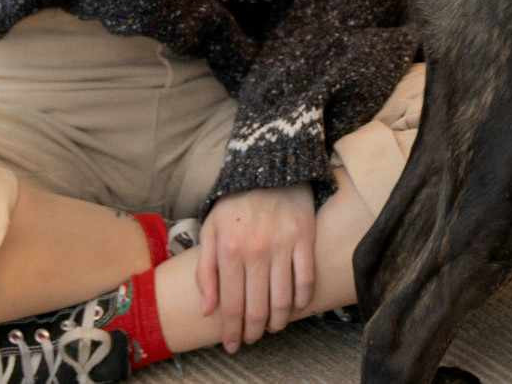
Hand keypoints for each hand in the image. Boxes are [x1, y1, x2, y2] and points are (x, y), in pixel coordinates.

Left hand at [197, 183, 316, 353]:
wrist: (268, 167)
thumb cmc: (235, 204)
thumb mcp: (210, 231)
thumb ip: (205, 271)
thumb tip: (208, 310)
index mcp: (229, 252)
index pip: (230, 305)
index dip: (231, 330)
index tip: (233, 345)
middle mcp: (256, 252)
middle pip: (257, 307)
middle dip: (254, 331)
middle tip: (253, 338)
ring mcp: (282, 246)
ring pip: (283, 299)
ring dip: (279, 321)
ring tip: (274, 327)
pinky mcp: (304, 238)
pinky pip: (306, 278)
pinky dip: (302, 299)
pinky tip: (296, 307)